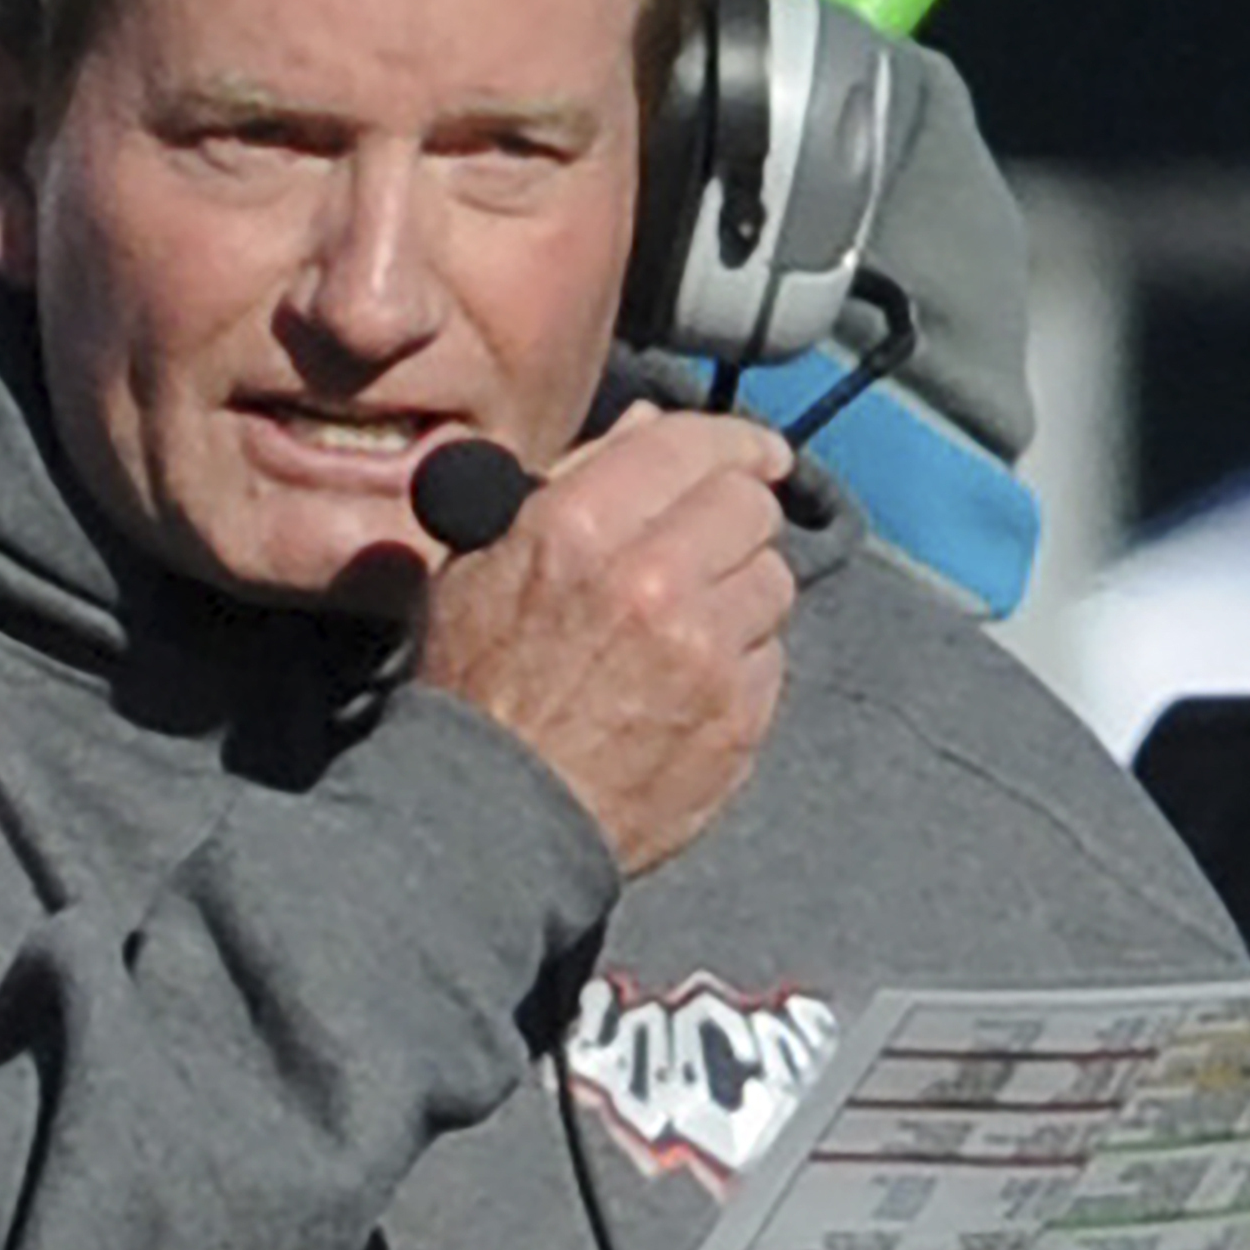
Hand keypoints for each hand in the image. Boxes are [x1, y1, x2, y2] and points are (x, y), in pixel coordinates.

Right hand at [405, 405, 795, 874]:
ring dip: (741, 592)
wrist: (491, 820)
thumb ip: (571, 485)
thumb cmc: (475, 692)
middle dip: (734, 518)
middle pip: (752, 507)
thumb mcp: (482, 564)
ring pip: (774, 580)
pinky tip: (688, 684)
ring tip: (686, 625)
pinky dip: (742, 662)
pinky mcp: (738, 717)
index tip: (756, 452)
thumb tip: (648, 429)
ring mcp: (705, 653)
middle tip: (705, 546)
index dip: (736, 442)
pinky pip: (773, 657)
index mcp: (581, 528)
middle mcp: (654, 580)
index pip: (696, 446)